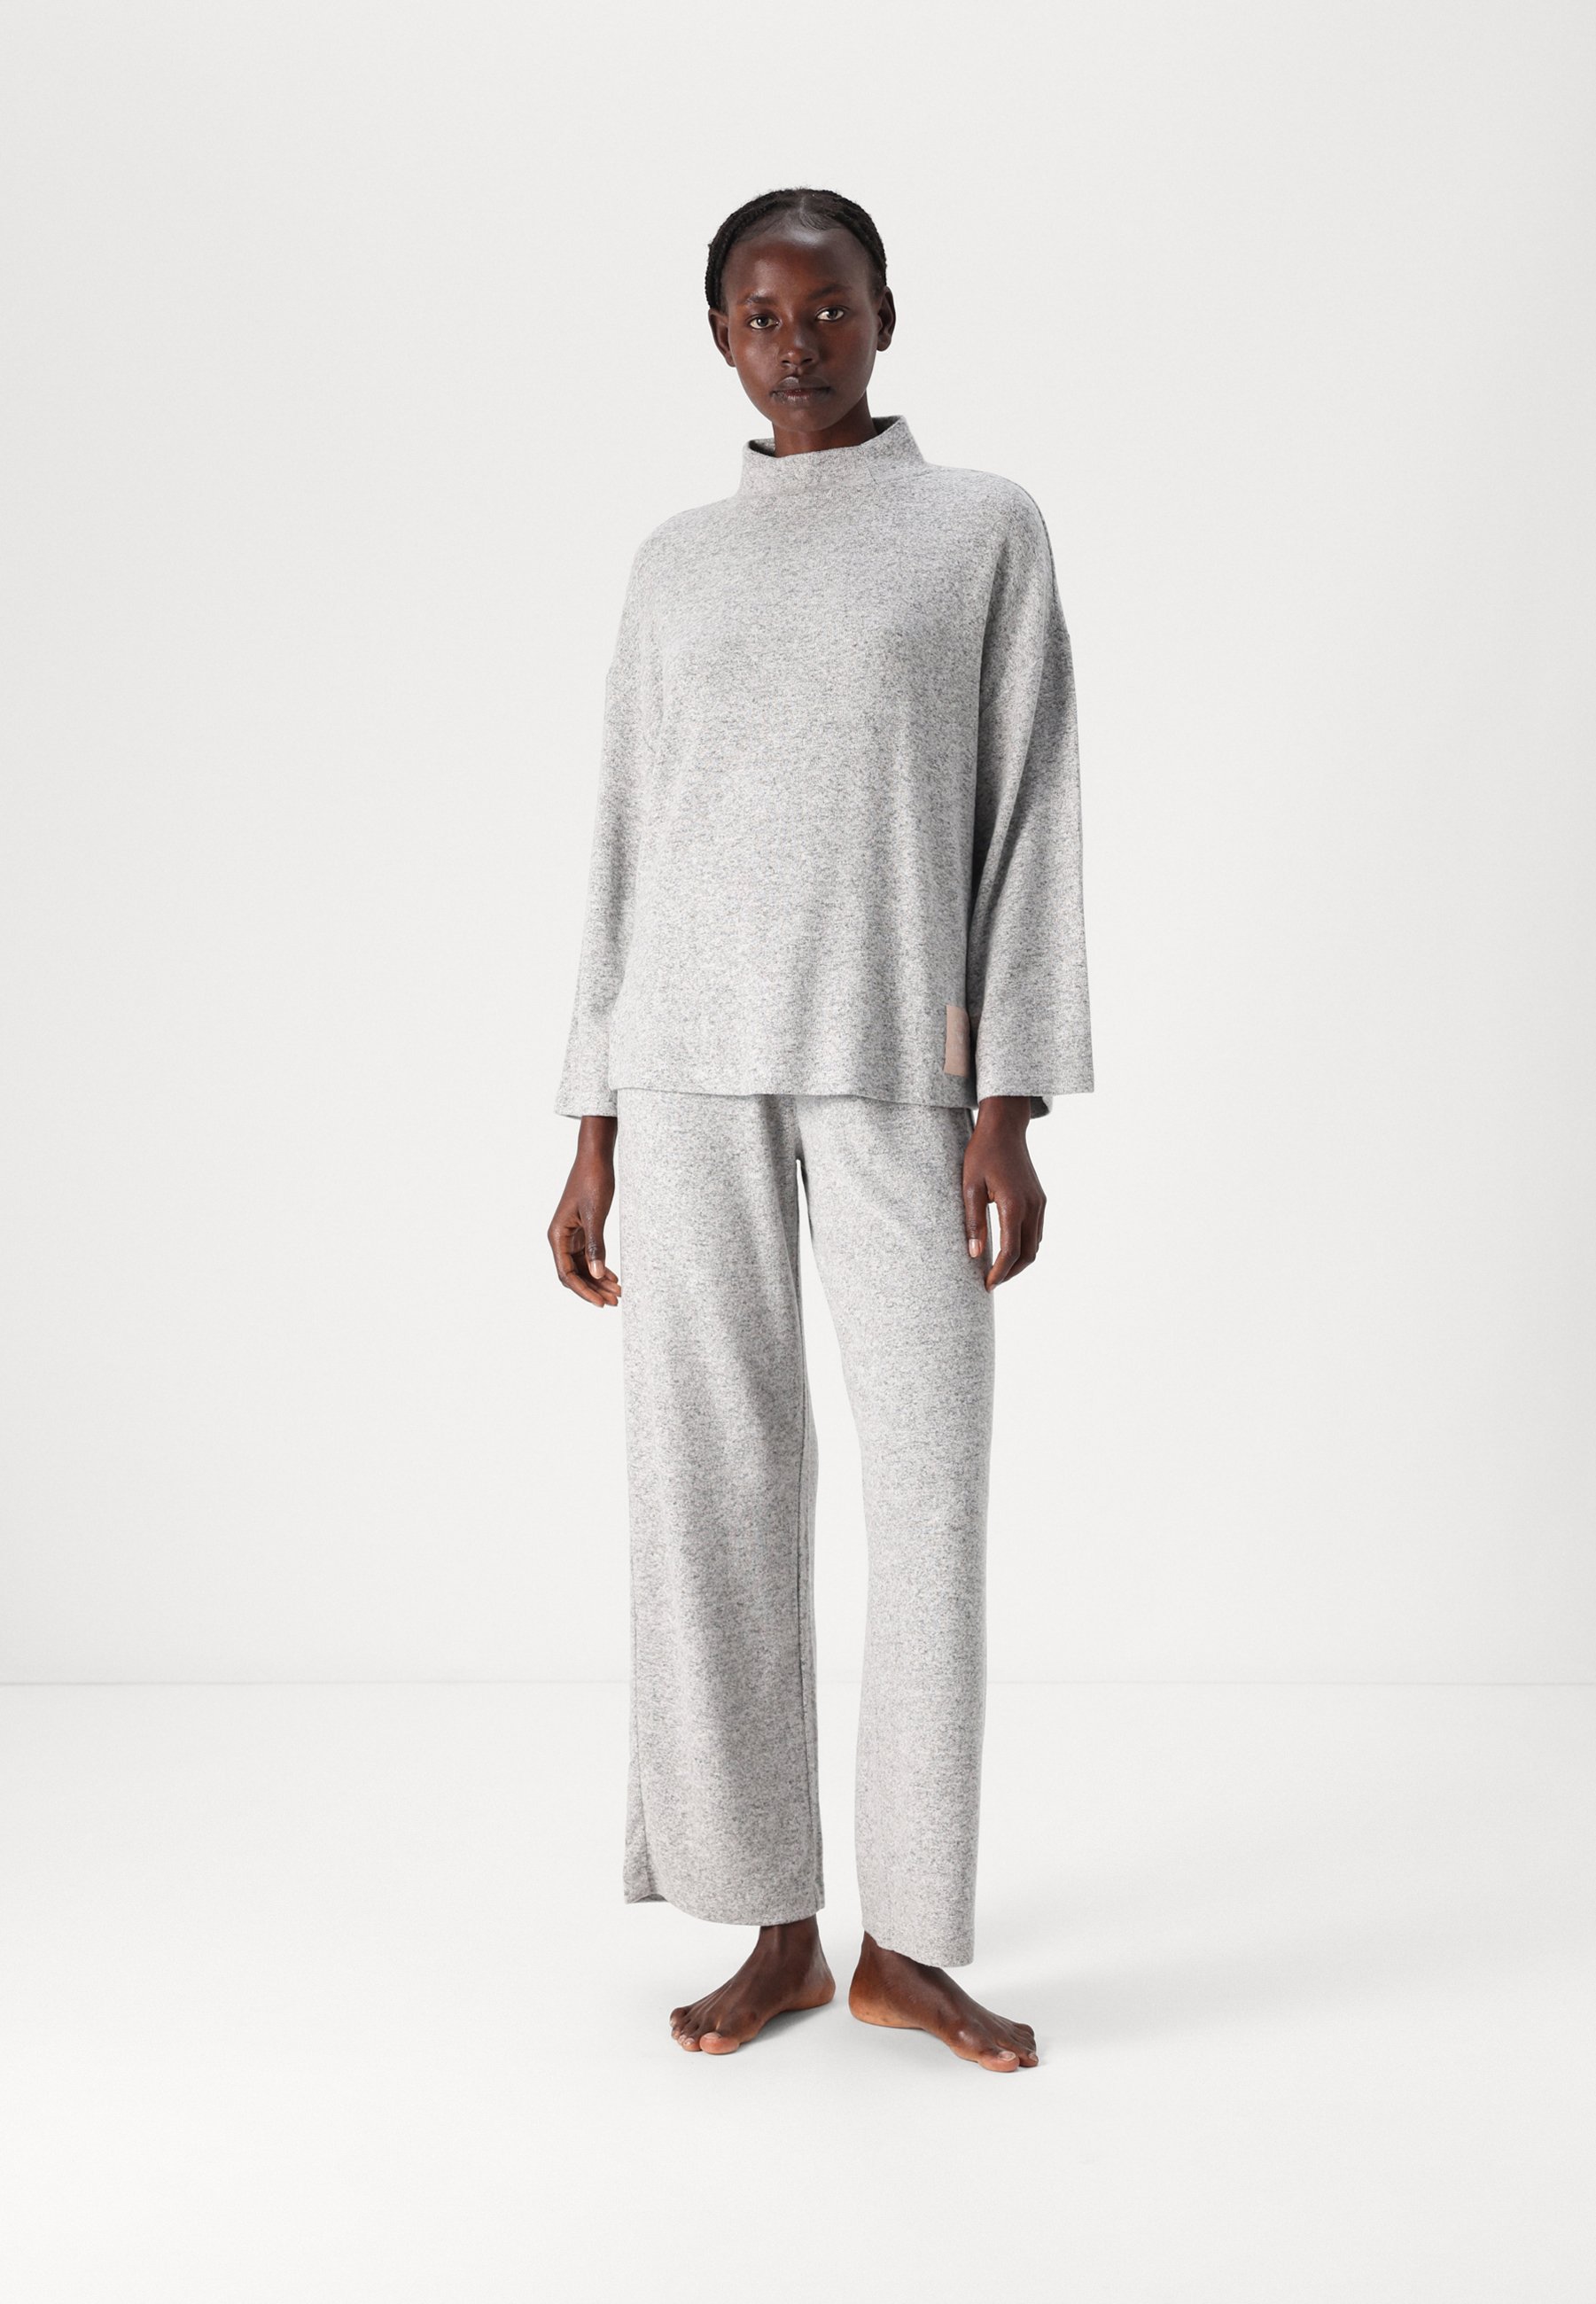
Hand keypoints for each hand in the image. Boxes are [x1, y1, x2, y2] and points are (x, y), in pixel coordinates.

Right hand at [548, 1115, 620, 1306]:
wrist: (595, 1157)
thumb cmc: (592, 1180)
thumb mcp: (595, 1214)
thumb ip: (596, 1245)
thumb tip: (596, 1274)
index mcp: (557, 1235)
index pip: (567, 1273)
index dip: (583, 1291)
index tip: (600, 1303)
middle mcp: (561, 1238)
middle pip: (574, 1274)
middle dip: (593, 1289)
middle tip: (615, 1301)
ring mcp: (571, 1235)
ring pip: (583, 1267)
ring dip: (598, 1281)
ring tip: (618, 1292)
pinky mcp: (582, 1230)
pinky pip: (589, 1256)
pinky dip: (600, 1267)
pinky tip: (613, 1276)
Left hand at [962, 1096, 1044, 1289]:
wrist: (1005, 1128)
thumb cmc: (982, 1154)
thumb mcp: (970, 1187)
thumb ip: (973, 1222)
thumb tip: (975, 1254)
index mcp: (1014, 1204)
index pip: (1011, 1251)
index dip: (999, 1273)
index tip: (987, 1285)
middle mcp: (1032, 1206)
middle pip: (1028, 1254)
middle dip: (1011, 1273)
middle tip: (992, 1282)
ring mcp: (1039, 1203)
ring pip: (1035, 1245)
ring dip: (1019, 1262)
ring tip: (998, 1270)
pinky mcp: (1040, 1199)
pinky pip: (1037, 1232)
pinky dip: (1025, 1246)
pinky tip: (1009, 1249)